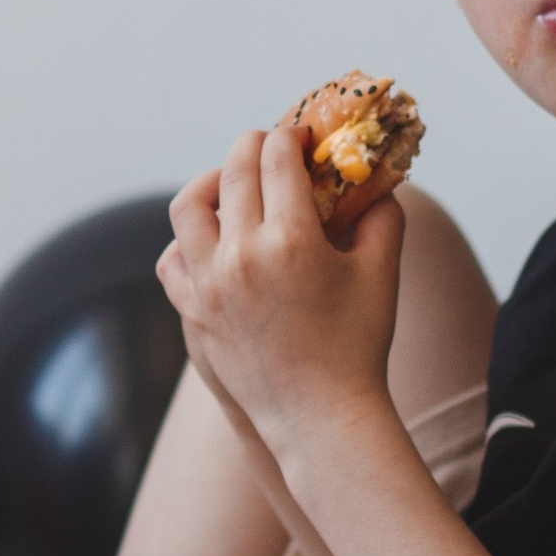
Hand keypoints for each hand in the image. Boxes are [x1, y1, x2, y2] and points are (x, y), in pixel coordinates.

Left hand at [156, 125, 404, 455]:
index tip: (301, 137)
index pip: (278, 157)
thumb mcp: (381, 274)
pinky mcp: (193, 312)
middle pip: (234, 169)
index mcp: (291, 239)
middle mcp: (241, 255)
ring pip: (188, 206)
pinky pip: (171, 259)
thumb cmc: (358, 345)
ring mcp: (209, 284)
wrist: (321, 418)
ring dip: (210, 182)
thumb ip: (384, 219)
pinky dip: (186, 241)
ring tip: (230, 183)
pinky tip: (209, 239)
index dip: (290, 137)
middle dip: (253, 145)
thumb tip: (382, 186)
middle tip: (269, 145)